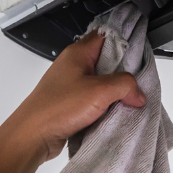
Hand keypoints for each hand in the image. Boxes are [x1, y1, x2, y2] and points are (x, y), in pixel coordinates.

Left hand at [0, 31, 145, 172]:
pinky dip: (102, 106)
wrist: (33, 135)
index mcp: (78, 53)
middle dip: (122, 74)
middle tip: (133, 84)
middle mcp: (72, 65)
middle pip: (106, 62)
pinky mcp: (69, 103)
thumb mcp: (100, 91)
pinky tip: (109, 114)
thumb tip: (137, 92)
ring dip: (112, 93)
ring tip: (123, 102)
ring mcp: (70, 84)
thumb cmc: (56, 107)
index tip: (139, 55)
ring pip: (100, 83)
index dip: (124, 43)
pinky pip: (92, 100)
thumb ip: (125, 85)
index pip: (106, 36)